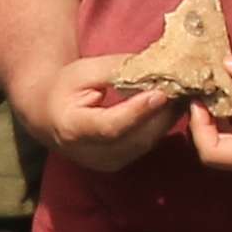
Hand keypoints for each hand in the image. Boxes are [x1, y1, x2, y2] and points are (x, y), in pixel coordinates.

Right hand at [24, 55, 183, 173]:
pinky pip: (146, 145)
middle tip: (184, 86)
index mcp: (72, 129)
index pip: (110, 126)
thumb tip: (155, 67)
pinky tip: (171, 105)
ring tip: (182, 92)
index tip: (160, 93)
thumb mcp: (84, 71)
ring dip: (166, 119)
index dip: (136, 112)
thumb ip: (118, 70)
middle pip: (134, 137)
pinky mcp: (118, 164)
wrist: (47, 116)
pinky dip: (161, 125)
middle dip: (162, 112)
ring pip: (146, 142)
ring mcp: (105, 163)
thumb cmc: (64, 88)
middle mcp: (89, 154)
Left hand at [187, 55, 231, 184]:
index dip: (197, 125)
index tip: (197, 98)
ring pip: (227, 152)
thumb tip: (227, 62)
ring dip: (216, 126)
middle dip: (202, 124)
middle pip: (214, 153)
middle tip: (201, 93)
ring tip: (213, 96)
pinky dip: (231, 129)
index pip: (211, 153)